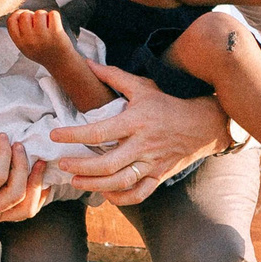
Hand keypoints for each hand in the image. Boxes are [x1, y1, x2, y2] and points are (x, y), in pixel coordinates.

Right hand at [0, 134, 51, 223]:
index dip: (3, 154)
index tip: (2, 136)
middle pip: (15, 192)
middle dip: (21, 165)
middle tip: (18, 145)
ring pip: (26, 207)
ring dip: (36, 183)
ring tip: (40, 162)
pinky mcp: (5, 217)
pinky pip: (28, 211)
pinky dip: (38, 196)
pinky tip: (42, 179)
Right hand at [5, 7, 70, 69]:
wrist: (60, 63)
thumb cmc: (42, 52)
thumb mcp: (25, 47)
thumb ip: (20, 33)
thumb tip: (19, 13)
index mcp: (20, 42)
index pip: (11, 21)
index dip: (18, 14)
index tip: (25, 16)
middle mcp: (29, 40)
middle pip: (25, 14)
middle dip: (33, 15)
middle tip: (39, 23)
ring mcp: (42, 36)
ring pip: (39, 13)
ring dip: (45, 16)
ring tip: (48, 26)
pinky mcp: (55, 33)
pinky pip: (53, 14)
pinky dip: (55, 17)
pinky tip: (55, 26)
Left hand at [46, 60, 230, 204]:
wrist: (205, 123)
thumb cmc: (170, 103)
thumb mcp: (143, 86)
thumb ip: (113, 76)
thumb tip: (87, 63)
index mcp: (136, 121)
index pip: (99, 132)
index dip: (74, 135)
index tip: (55, 135)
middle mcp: (143, 144)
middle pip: (108, 164)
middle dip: (81, 167)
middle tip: (63, 164)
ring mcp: (153, 163)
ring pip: (121, 182)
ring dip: (95, 185)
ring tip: (76, 182)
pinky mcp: (159, 176)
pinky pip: (139, 194)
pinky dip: (121, 198)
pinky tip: (105, 193)